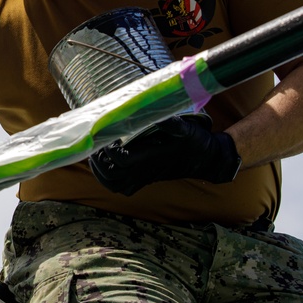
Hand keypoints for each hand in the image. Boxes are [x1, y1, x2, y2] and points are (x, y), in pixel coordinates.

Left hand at [88, 116, 241, 195]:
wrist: (206, 159)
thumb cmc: (195, 142)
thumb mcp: (187, 128)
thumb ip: (172, 123)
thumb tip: (156, 114)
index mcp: (151, 157)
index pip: (122, 159)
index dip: (110, 149)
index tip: (108, 135)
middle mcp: (144, 171)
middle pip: (111, 174)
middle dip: (99, 159)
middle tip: (96, 143)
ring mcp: (143, 178)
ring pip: (113, 184)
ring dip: (99, 171)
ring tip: (96, 154)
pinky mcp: (143, 181)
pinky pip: (120, 188)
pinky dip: (107, 180)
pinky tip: (105, 165)